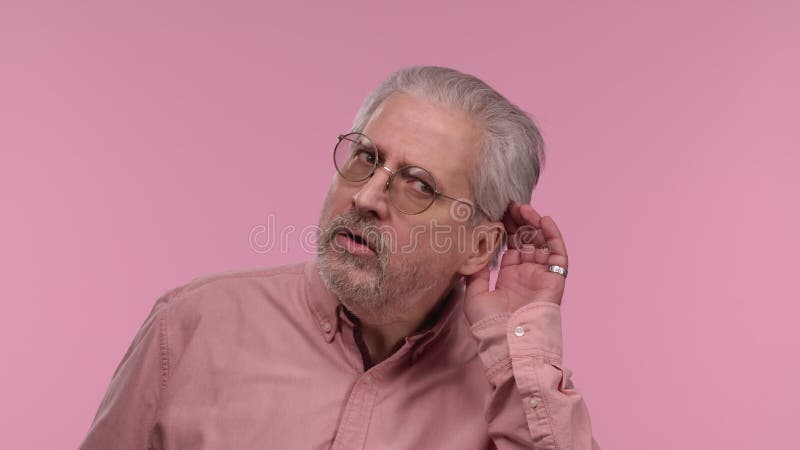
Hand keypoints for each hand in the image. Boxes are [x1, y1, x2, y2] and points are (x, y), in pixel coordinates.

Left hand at [464, 201, 568, 324]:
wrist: (508, 341)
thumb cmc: (489, 324)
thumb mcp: (474, 295)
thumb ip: (476, 273)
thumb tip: (473, 251)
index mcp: (509, 277)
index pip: (510, 246)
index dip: (506, 228)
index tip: (498, 212)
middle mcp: (526, 274)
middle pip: (526, 240)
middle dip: (519, 221)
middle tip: (510, 205)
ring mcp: (541, 275)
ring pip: (541, 242)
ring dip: (534, 223)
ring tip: (524, 209)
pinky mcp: (555, 278)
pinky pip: (558, 253)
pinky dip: (553, 236)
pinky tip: (544, 220)